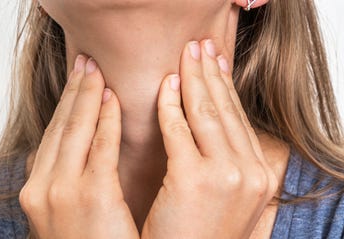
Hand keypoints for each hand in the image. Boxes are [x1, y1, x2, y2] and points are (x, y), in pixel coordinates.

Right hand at [19, 56, 138, 238]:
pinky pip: (100, 148)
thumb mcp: (69, 209)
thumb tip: (83, 150)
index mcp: (39, 188)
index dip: (66, 104)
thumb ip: (73, 178)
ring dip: (87, 96)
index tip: (78, 81)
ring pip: (76, 129)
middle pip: (61, 126)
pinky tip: (113, 99)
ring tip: (97, 70)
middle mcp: (43, 185)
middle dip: (74, 91)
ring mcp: (63, 191)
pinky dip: (105, 120)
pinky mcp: (91, 197)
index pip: (54, 135)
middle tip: (85, 63)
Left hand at [142, 40, 277, 238]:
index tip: (217, 63)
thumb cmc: (201, 234)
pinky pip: (178, 128)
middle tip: (201, 46)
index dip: (227, 87)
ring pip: (206, 112)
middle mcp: (250, 172)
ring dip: (194, 78)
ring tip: (186, 55)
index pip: (239, 119)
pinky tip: (166, 85)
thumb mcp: (228, 197)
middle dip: (212, 72)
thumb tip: (218, 128)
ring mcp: (226, 175)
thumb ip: (228, 162)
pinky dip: (170, 104)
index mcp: (259, 176)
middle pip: (226, 109)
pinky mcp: (194, 178)